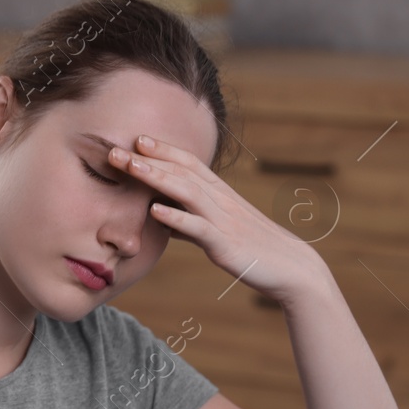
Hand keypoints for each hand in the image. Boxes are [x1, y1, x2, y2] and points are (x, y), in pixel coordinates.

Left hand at [108, 134, 330, 307]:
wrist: (292, 269)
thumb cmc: (255, 250)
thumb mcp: (219, 232)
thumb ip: (191, 223)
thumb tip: (163, 217)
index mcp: (221, 195)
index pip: (189, 164)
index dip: (163, 150)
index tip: (136, 138)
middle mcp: (221, 201)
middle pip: (181, 172)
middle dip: (148, 159)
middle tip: (115, 149)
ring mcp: (224, 221)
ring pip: (187, 192)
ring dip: (156, 177)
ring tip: (130, 167)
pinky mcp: (226, 244)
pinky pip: (198, 228)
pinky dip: (176, 218)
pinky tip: (154, 212)